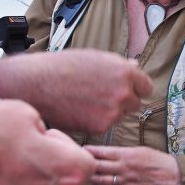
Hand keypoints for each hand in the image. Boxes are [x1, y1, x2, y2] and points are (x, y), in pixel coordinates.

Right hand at [0, 49, 153, 133]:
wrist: (38, 84)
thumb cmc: (64, 66)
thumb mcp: (95, 58)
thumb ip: (118, 66)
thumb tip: (134, 67)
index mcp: (124, 72)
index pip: (146, 86)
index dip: (135, 87)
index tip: (126, 88)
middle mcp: (123, 93)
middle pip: (135, 103)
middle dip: (123, 101)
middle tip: (101, 96)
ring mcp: (112, 112)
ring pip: (119, 115)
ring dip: (109, 112)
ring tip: (86, 100)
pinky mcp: (99, 127)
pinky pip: (104, 125)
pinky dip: (95, 121)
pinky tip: (80, 110)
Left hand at [84, 144, 181, 184]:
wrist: (172, 177)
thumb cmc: (158, 160)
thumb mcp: (140, 150)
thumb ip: (124, 152)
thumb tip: (110, 153)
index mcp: (126, 154)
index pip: (102, 152)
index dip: (90, 151)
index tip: (83, 150)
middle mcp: (123, 167)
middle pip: (97, 166)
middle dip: (87, 164)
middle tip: (80, 163)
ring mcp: (125, 181)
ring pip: (101, 181)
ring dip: (92, 179)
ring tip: (87, 176)